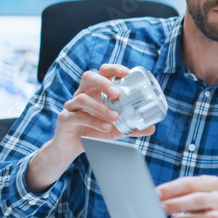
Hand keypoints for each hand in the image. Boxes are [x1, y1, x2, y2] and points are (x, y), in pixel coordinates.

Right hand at [26, 64, 154, 192]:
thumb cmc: (94, 131)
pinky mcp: (64, 118)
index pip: (102, 72)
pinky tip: (106, 127)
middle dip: (104, 83)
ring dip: (101, 108)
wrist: (72, 148)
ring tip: (116, 117)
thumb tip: (152, 128)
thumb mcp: (116, 129)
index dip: (113, 69)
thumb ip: (132, 127)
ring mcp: (71, 105)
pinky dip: (94, 121)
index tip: (127, 73)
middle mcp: (82, 94)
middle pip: (89, 77)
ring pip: (83, 99)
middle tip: (117, 94)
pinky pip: (78, 116)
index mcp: (95, 91)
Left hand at [157, 176, 217, 217]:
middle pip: (199, 199)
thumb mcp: (198, 190)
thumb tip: (156, 195)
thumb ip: (179, 191)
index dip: (171, 189)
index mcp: (213, 184)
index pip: (190, 184)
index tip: (155, 194)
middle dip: (177, 204)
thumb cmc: (207, 202)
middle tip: (160, 208)